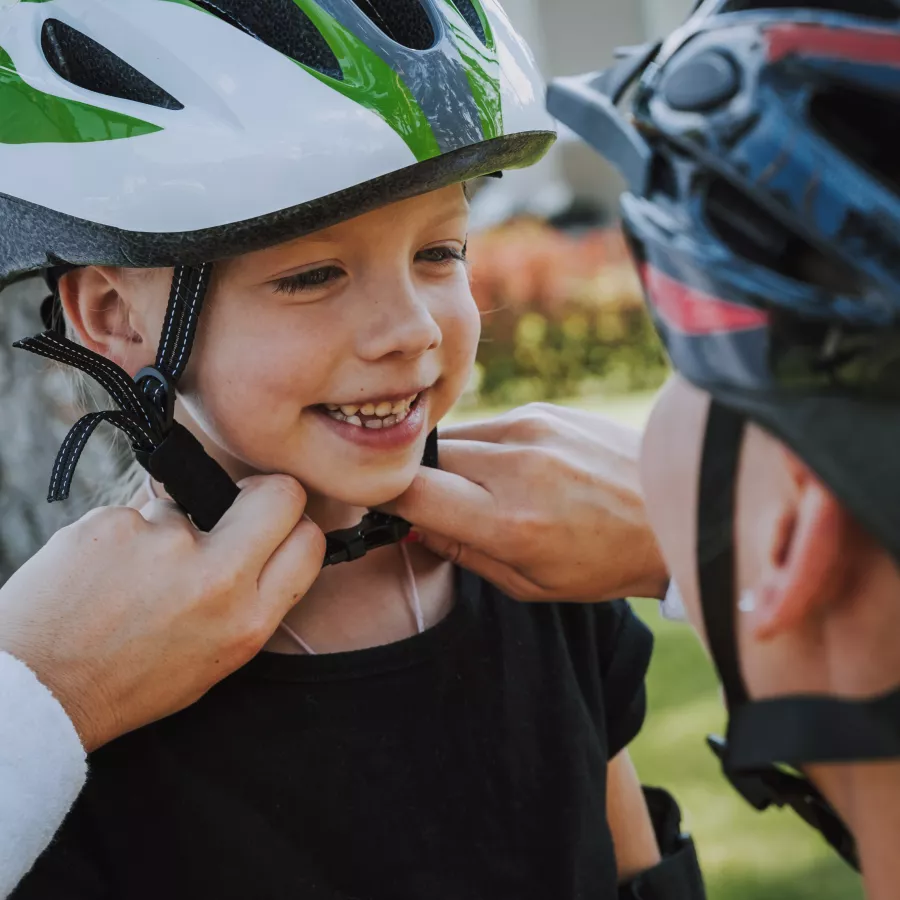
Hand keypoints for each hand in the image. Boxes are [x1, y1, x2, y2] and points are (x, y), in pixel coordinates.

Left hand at [0, 475, 324, 750]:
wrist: (39, 690)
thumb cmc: (128, 681)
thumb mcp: (217, 660)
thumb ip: (252, 601)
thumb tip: (272, 545)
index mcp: (248, 621)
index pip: (309, 540)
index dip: (295, 526)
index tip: (276, 526)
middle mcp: (216, 579)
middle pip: (277, 496)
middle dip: (263, 494)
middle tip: (234, 507)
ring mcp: (164, 544)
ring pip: (188, 506)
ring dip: (169, 529)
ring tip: (132, 578)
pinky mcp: (114, 523)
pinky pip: (135, 514)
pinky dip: (122, 537)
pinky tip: (101, 573)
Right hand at [382, 403, 667, 602]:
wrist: (674, 512)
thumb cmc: (603, 562)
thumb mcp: (529, 583)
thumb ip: (460, 551)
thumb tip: (410, 522)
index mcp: (509, 521)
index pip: (411, 492)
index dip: (388, 500)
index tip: (389, 509)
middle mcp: (516, 465)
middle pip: (426, 458)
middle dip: (423, 482)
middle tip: (443, 505)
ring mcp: (532, 427)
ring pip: (456, 437)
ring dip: (456, 463)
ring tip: (489, 491)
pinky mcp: (544, 409)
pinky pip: (490, 425)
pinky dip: (489, 448)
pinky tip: (520, 470)